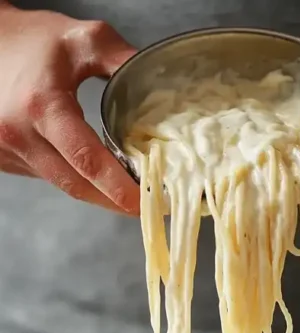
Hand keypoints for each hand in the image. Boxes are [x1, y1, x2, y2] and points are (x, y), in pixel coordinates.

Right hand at [0, 3, 139, 213]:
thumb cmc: (34, 39)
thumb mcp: (84, 39)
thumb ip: (123, 60)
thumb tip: (164, 84)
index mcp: (42, 107)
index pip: (86, 160)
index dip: (119, 188)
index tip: (148, 203)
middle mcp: (19, 134)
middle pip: (76, 185)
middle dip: (115, 201)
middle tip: (151, 206)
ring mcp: (7, 149)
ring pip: (62, 184)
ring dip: (97, 193)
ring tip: (131, 191)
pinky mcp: (3, 157)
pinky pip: (47, 177)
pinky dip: (75, 179)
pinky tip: (98, 175)